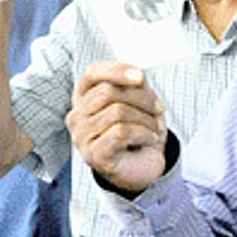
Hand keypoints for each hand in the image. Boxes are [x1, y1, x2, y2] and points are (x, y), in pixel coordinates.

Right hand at [67, 61, 167, 194]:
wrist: (143, 166)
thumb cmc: (138, 132)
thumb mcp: (138, 102)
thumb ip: (134, 85)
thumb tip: (137, 76)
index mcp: (84, 97)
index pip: (92, 73)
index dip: (116, 70)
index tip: (140, 77)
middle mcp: (77, 115)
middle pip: (108, 91)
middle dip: (142, 98)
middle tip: (159, 109)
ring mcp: (81, 137)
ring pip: (117, 112)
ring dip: (146, 119)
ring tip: (156, 127)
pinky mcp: (93, 155)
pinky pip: (121, 133)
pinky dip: (143, 133)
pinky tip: (150, 138)